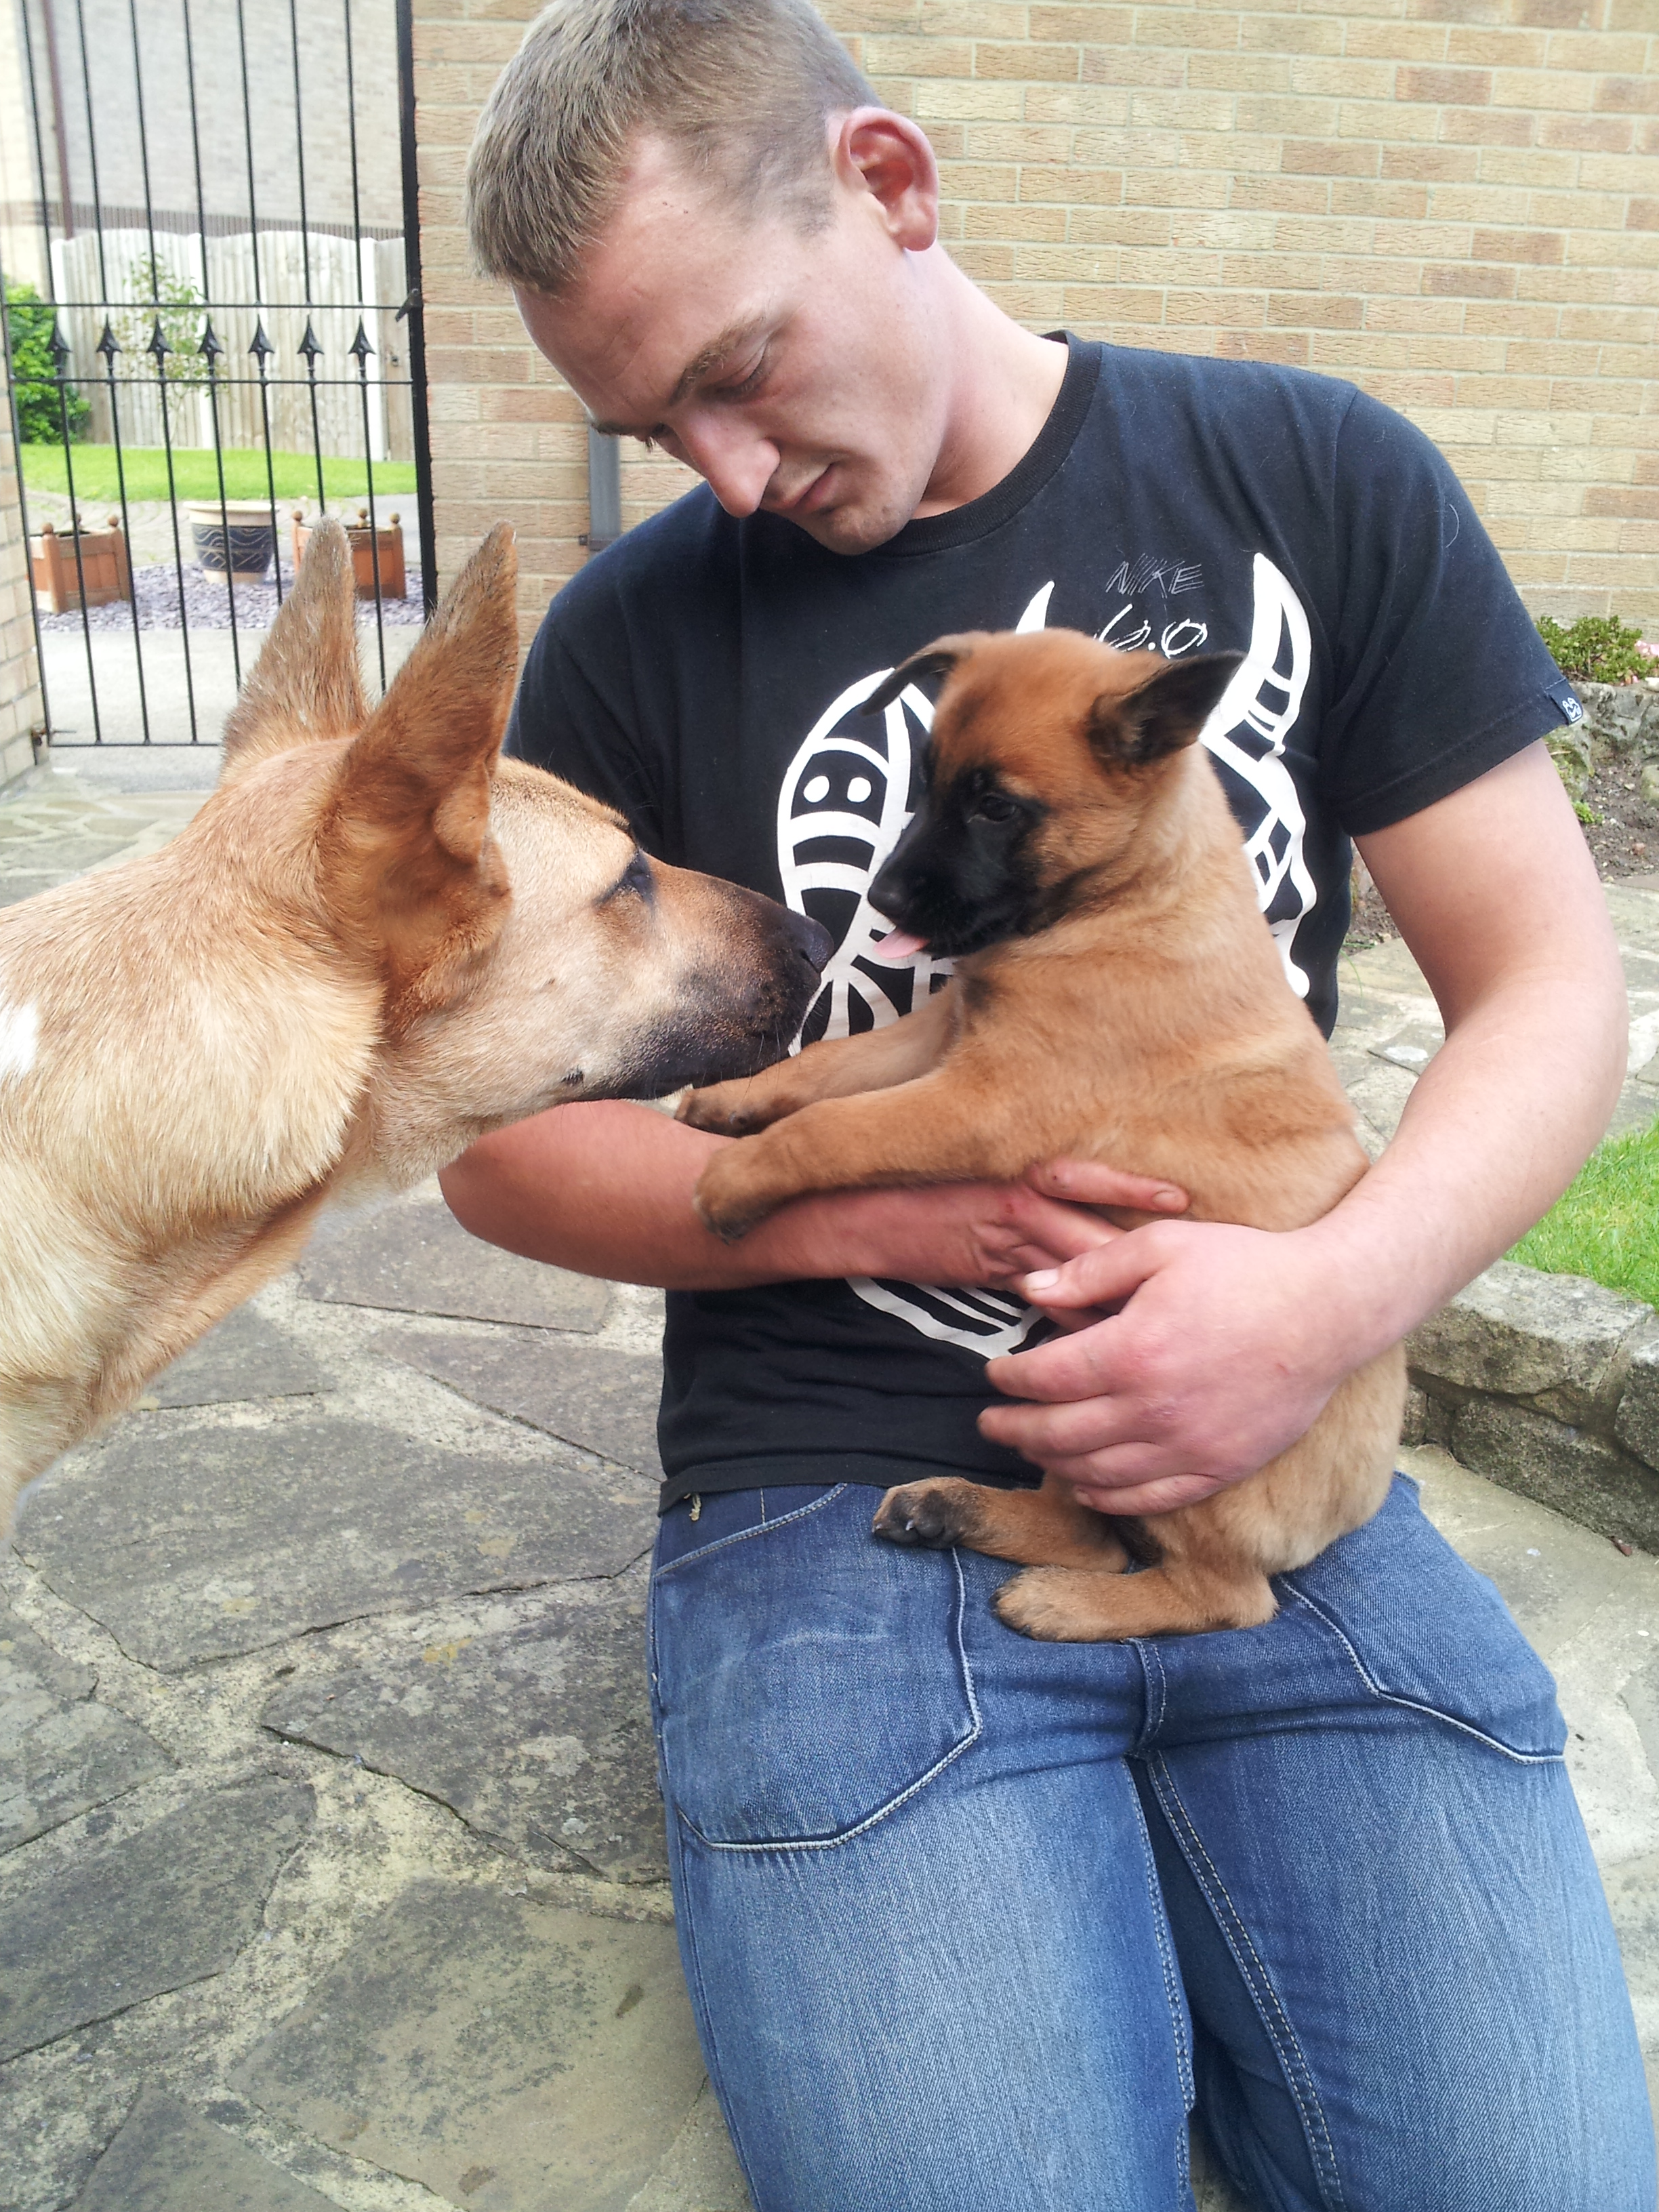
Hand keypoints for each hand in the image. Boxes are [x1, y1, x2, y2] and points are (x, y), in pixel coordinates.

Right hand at [811, 1161, 1188, 1291]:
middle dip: (1145, 1251)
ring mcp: (1006, 1227)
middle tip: (1195, 1271)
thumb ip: (1033, 1219)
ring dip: (1117, 1287)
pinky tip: (1099, 1330)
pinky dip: (1072, 1309)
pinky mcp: (988, 1259)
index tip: (1184, 1204)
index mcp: (1027, 1169)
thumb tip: (1087, 1254)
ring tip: (1163, 1310)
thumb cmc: (921, 1200)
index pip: (1095, 1178)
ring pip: (1077, 1258)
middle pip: (1099, 1223)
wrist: (856, 1213)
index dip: (1139, 1193)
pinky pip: (1042, 1287)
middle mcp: (1025, 1193)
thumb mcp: (983, 1196)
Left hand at [980, 1217, 1367, 1514]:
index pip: (1044, 1378)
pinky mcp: (1221, 1467)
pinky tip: (1086, 1487)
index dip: (1008, 1380)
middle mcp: (1153, 1409)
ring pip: (1096, 1473)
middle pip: (1058, 1433)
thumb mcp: (1161, 1244)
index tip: (996, 1375)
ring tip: (1031, 1451)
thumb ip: (1090, 1269)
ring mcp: (1188, 1445)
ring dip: (1052, 1464)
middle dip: (1013, 1430)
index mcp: (1131, 1350)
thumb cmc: (1245, 1268)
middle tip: (990, 1423)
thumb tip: (1029, 1288)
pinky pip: (1150, 1498)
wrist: (1329, 1308)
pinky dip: (1108, 1498)